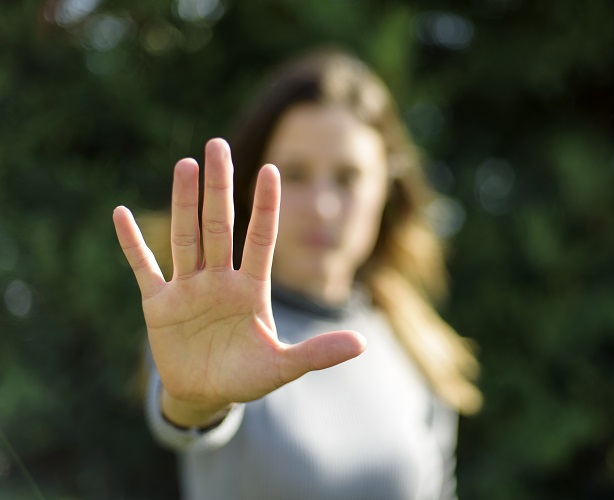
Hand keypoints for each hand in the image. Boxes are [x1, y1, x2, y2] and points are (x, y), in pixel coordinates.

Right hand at [113, 138, 365, 425]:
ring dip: (183, 203)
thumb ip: (317, 353)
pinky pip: (143, 268)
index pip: (261, 239)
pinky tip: (121, 214)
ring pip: (186, 237)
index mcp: (251, 289)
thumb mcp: (282, 367)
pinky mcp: (159, 304)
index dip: (265, 206)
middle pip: (219, 226)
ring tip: (185, 164)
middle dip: (219, 188)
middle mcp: (220, 280)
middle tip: (218, 144)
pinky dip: (132, 244)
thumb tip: (362, 343)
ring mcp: (188, 289)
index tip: (271, 169)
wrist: (206, 396)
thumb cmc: (247, 377)